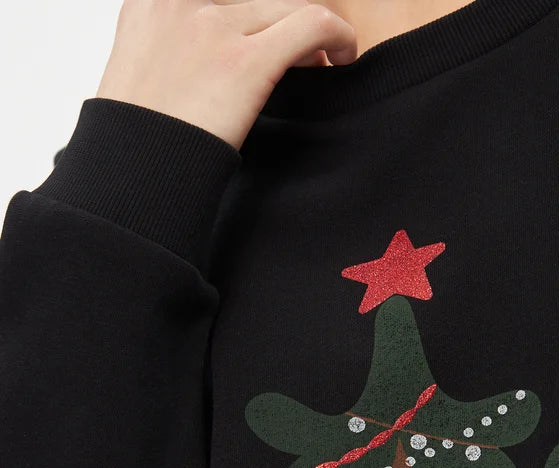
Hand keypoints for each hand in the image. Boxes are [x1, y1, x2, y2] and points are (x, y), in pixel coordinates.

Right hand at [96, 0, 356, 149]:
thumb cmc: (138, 140)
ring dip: (311, 31)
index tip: (263, 31)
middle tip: (296, 49)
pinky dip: (337, 35)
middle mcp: (181, 3)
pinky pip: (312, 24)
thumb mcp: (139, 78)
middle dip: (278, 18)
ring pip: (288, 5)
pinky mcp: (244, 61)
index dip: (249, 12)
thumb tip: (206, 62)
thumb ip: (171, 52)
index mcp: (151, 4)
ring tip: (318, 61)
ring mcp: (212, 28)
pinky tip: (343, 55)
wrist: (133, 173)